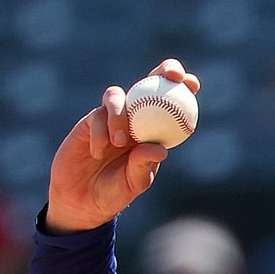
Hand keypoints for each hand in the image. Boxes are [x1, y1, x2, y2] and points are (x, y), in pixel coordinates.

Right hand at [44, 59, 199, 233]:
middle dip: (162, 72)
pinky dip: (100, 131)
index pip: (171, 105)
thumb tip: (160, 150)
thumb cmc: (115, 193)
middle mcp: (134, 120)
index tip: (192, 83)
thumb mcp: (134, 183)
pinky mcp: (89, 122)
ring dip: (121, 114)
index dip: (183, 88)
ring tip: (119, 142)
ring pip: (118, 96)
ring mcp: (111, 119)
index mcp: (154, 132)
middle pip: (148, 85)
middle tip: (170, 75)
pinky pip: (96, 116)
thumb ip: (144, 165)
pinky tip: (98, 150)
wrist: (82, 201)